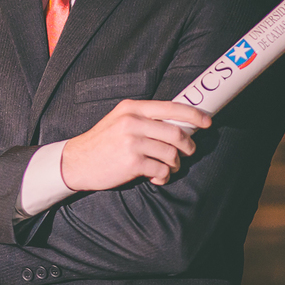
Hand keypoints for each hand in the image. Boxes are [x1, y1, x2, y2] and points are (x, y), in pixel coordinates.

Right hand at [61, 100, 210, 190]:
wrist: (76, 162)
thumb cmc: (102, 142)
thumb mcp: (120, 120)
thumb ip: (145, 118)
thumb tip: (178, 124)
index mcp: (132, 108)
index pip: (171, 107)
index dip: (194, 115)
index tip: (207, 122)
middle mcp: (133, 122)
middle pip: (176, 133)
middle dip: (188, 146)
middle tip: (188, 153)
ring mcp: (132, 141)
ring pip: (171, 154)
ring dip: (174, 164)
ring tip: (166, 168)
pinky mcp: (132, 162)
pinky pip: (161, 170)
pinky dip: (163, 177)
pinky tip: (155, 178)